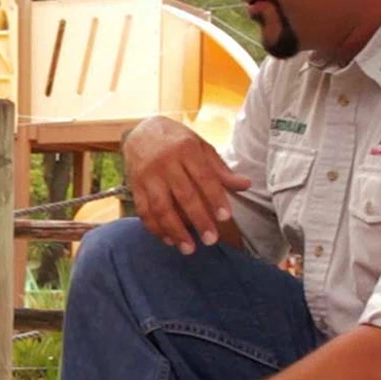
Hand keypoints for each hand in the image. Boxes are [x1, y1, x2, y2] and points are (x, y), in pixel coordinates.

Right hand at [124, 116, 251, 253]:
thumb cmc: (177, 141)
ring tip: (189, 249)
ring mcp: (147, 176)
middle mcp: (165, 162)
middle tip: (211, 240)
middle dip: (198, 220)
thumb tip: (246, 185)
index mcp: (186, 149)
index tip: (225, 218)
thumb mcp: (201, 147)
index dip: (215, 198)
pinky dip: (156, 229)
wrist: (140, 131)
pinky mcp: (134, 187)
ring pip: (161, 208)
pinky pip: (144, 212)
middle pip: (184, 195)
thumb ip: (220, 169)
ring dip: (175, 230)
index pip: (204, 177)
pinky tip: (169, 240)